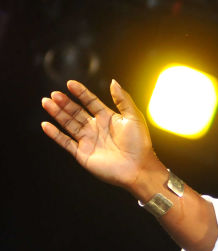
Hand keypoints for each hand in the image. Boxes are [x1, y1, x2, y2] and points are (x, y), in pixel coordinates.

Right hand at [41, 79, 163, 197]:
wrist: (138, 168)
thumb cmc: (139, 143)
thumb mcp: (134, 117)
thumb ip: (123, 99)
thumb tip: (113, 82)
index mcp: (108, 118)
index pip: (91, 102)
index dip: (81, 93)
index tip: (70, 84)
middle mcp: (96, 128)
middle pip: (76, 112)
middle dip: (65, 103)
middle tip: (54, 94)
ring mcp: (88, 140)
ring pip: (68, 124)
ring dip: (57, 113)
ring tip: (47, 102)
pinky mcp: (82, 153)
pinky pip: (65, 142)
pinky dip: (55, 134)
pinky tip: (46, 124)